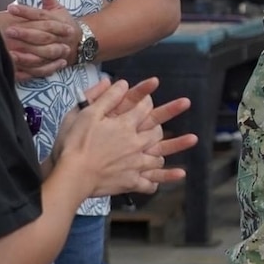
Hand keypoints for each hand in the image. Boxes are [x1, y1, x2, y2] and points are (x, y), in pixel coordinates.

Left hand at [0, 0, 79, 81]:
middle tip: (8, 30)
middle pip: (42, 35)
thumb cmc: (64, 24)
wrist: (82, 43)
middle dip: (26, 33)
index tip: (11, 7)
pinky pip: (42, 68)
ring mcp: (57, 52)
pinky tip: (16, 66)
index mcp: (58, 21)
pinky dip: (29, 68)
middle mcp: (58, 37)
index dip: (26, 11)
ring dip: (27, 53)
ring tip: (9, 50)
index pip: (41, 15)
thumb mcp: (57, 7)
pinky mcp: (53, 64)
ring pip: (43, 53)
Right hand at [53, 77, 193, 197]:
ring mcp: (136, 163)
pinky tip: (179, 174)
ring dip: (175, 145)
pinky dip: (165, 178)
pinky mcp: (131, 181)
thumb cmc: (74, 143)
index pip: (142, 107)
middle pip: (156, 130)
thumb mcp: (85, 114)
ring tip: (192, 138)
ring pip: (158, 153)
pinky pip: (151, 181)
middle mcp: (135, 143)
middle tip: (184, 103)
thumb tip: (119, 82)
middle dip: (169, 114)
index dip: (147, 94)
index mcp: (125, 125)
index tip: (155, 84)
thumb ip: (104, 97)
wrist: (72, 176)